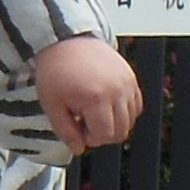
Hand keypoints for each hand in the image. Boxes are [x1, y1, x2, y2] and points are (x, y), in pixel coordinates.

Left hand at [35, 36, 141, 157]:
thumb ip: (66, 132)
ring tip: (94, 110)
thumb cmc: (56, 70)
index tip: (77, 126)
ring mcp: (127, 83)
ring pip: (130, 121)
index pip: (103, 136)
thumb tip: (79, 149)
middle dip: (102, 133)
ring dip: (114, 122)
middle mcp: (116, 92)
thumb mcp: (52, 105)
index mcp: (96, 99)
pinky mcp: (131, 77)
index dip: (89, 138)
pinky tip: (106, 103)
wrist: (66, 40)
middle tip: (84, 120)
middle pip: (120, 132)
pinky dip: (124, 110)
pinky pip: (136, 105)